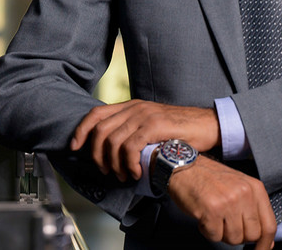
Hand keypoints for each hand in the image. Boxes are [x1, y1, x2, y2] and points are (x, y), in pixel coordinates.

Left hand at [69, 100, 219, 180]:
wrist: (206, 125)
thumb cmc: (179, 130)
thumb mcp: (151, 124)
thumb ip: (132, 129)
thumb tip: (111, 149)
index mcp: (130, 106)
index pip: (95, 114)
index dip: (81, 131)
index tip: (75, 148)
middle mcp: (134, 108)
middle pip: (100, 131)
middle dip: (98, 156)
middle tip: (108, 172)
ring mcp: (144, 115)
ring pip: (112, 142)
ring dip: (114, 165)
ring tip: (124, 176)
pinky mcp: (154, 126)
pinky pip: (129, 147)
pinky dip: (128, 164)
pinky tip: (136, 173)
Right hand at [169, 155, 276, 249]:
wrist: (184, 167)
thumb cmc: (210, 178)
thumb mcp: (239, 187)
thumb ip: (254, 211)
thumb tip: (267, 241)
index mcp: (255, 188)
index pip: (270, 224)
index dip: (266, 244)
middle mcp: (245, 193)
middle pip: (252, 235)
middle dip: (239, 236)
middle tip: (226, 224)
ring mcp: (229, 201)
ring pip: (234, 238)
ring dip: (222, 233)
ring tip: (214, 217)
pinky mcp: (212, 209)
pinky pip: (215, 236)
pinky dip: (207, 231)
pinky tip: (204, 217)